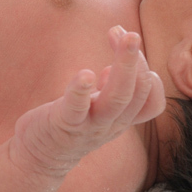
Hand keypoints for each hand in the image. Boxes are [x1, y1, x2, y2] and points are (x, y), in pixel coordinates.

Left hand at [10, 27, 165, 177]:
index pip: (151, 98)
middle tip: (129, 34)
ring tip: (120, 35)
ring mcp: (89, 125)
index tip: (125, 44)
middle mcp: (112, 123)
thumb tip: (110, 69)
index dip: (147, 70)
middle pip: (138, 92)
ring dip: (123, 65)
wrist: (39, 158)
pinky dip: (81, 90)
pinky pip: (77, 109)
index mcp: (122, 118)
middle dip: (137, 60)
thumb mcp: (96, 108)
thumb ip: (107, 90)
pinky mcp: (64, 125)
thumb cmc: (70, 125)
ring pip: (118, 98)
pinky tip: (85, 74)